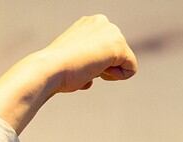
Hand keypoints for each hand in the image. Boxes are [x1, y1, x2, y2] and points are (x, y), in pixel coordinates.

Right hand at [0, 16, 136, 133]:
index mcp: (90, 23)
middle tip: (83, 65)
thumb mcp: (73, 60)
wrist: (50, 69)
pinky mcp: (119, 46)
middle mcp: (102, 21)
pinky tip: (98, 70)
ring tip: (88, 66)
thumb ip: (85, 63)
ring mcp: (111, 31)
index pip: (109, 51)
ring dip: (109, 72)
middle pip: (119, 56)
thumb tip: (89, 79)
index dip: (97, 64)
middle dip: (105, 67)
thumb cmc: (57, 70)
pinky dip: (118, 77)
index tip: (80, 61)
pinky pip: (132, 69)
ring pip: (125, 62)